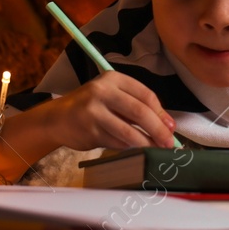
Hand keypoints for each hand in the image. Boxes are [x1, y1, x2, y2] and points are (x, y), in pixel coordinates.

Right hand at [42, 71, 175, 150]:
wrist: (57, 118)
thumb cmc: (91, 107)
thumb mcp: (113, 98)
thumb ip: (136, 107)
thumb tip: (166, 125)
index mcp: (114, 79)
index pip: (146, 95)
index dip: (161, 113)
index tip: (171, 127)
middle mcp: (103, 91)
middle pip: (139, 112)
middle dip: (158, 130)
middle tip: (169, 143)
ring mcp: (94, 111)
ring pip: (128, 130)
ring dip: (146, 143)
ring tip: (157, 150)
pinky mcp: (89, 130)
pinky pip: (116, 142)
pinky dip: (129, 147)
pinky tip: (135, 150)